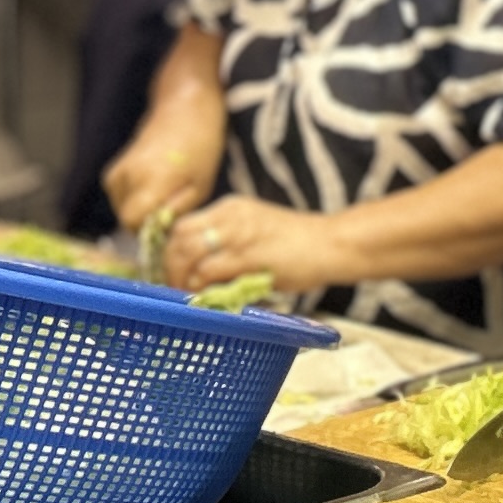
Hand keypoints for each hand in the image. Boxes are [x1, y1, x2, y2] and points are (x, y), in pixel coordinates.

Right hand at [103, 118, 221, 236]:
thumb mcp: (200, 186)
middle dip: (147, 221)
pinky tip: (154, 187)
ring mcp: (117, 171)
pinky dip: (134, 199)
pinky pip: (120, 198)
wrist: (184, 112)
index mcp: (151, 179)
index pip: (133, 222)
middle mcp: (128, 175)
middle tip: (171, 208)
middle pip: (126, 218)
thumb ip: (177, 212)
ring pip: (122, 209)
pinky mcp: (113, 170)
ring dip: (141, 210)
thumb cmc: (200, 147)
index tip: (167, 226)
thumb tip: (160, 232)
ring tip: (165, 193)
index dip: (149, 231)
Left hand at [160, 194, 342, 300]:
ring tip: (187, 294)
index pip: (184, 225)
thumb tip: (200, 272)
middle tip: (175, 287)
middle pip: (180, 238)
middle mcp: (231, 216)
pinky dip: (200, 285)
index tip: (175, 272)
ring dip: (181, 277)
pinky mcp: (249, 255)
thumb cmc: (299, 244)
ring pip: (189, 253)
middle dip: (171, 266)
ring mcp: (239, 234)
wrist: (332, 244)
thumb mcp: (257, 231)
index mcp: (231, 207)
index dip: (172, 251)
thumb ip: (229, 244)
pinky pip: (209, 270)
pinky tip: (205, 295)